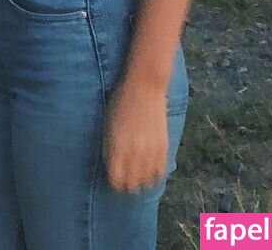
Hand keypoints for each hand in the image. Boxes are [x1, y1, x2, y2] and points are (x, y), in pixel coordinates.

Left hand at [102, 76, 168, 192]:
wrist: (144, 86)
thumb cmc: (120, 102)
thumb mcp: (108, 124)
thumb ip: (109, 147)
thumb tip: (112, 167)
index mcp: (116, 146)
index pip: (115, 179)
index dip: (114, 183)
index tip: (113, 180)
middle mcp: (133, 152)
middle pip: (131, 185)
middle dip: (127, 186)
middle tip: (125, 181)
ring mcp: (150, 150)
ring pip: (146, 182)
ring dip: (141, 182)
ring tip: (138, 178)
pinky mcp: (163, 147)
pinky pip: (160, 172)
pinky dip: (154, 176)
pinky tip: (150, 172)